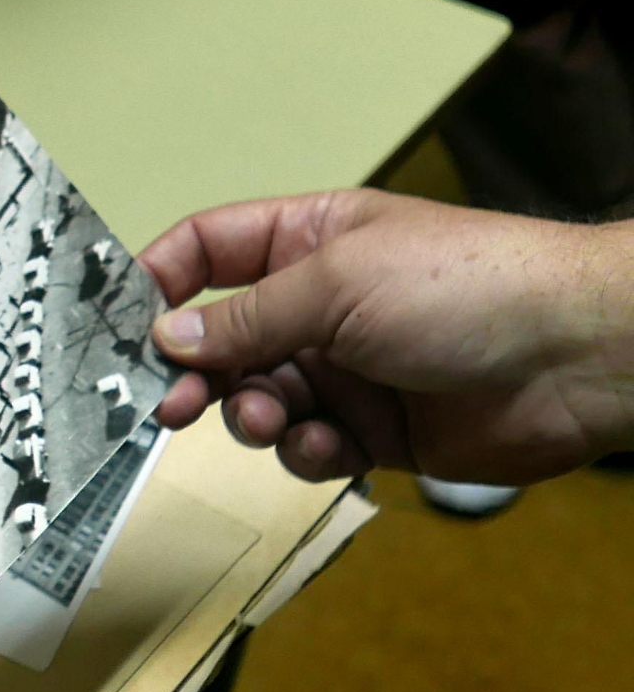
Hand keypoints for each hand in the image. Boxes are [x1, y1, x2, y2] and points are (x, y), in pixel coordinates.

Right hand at [139, 189, 633, 483]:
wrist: (575, 358)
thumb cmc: (467, 287)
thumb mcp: (337, 285)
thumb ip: (245, 317)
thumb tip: (166, 335)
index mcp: (309, 239)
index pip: (208, 250)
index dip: (158, 281)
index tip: (116, 325)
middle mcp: (319, 303)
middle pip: (220, 338)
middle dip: (194, 373)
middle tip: (169, 405)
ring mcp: (345, 366)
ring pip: (256, 399)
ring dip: (251, 416)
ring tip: (270, 418)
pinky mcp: (372, 428)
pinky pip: (305, 446)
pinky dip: (305, 451)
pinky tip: (330, 445)